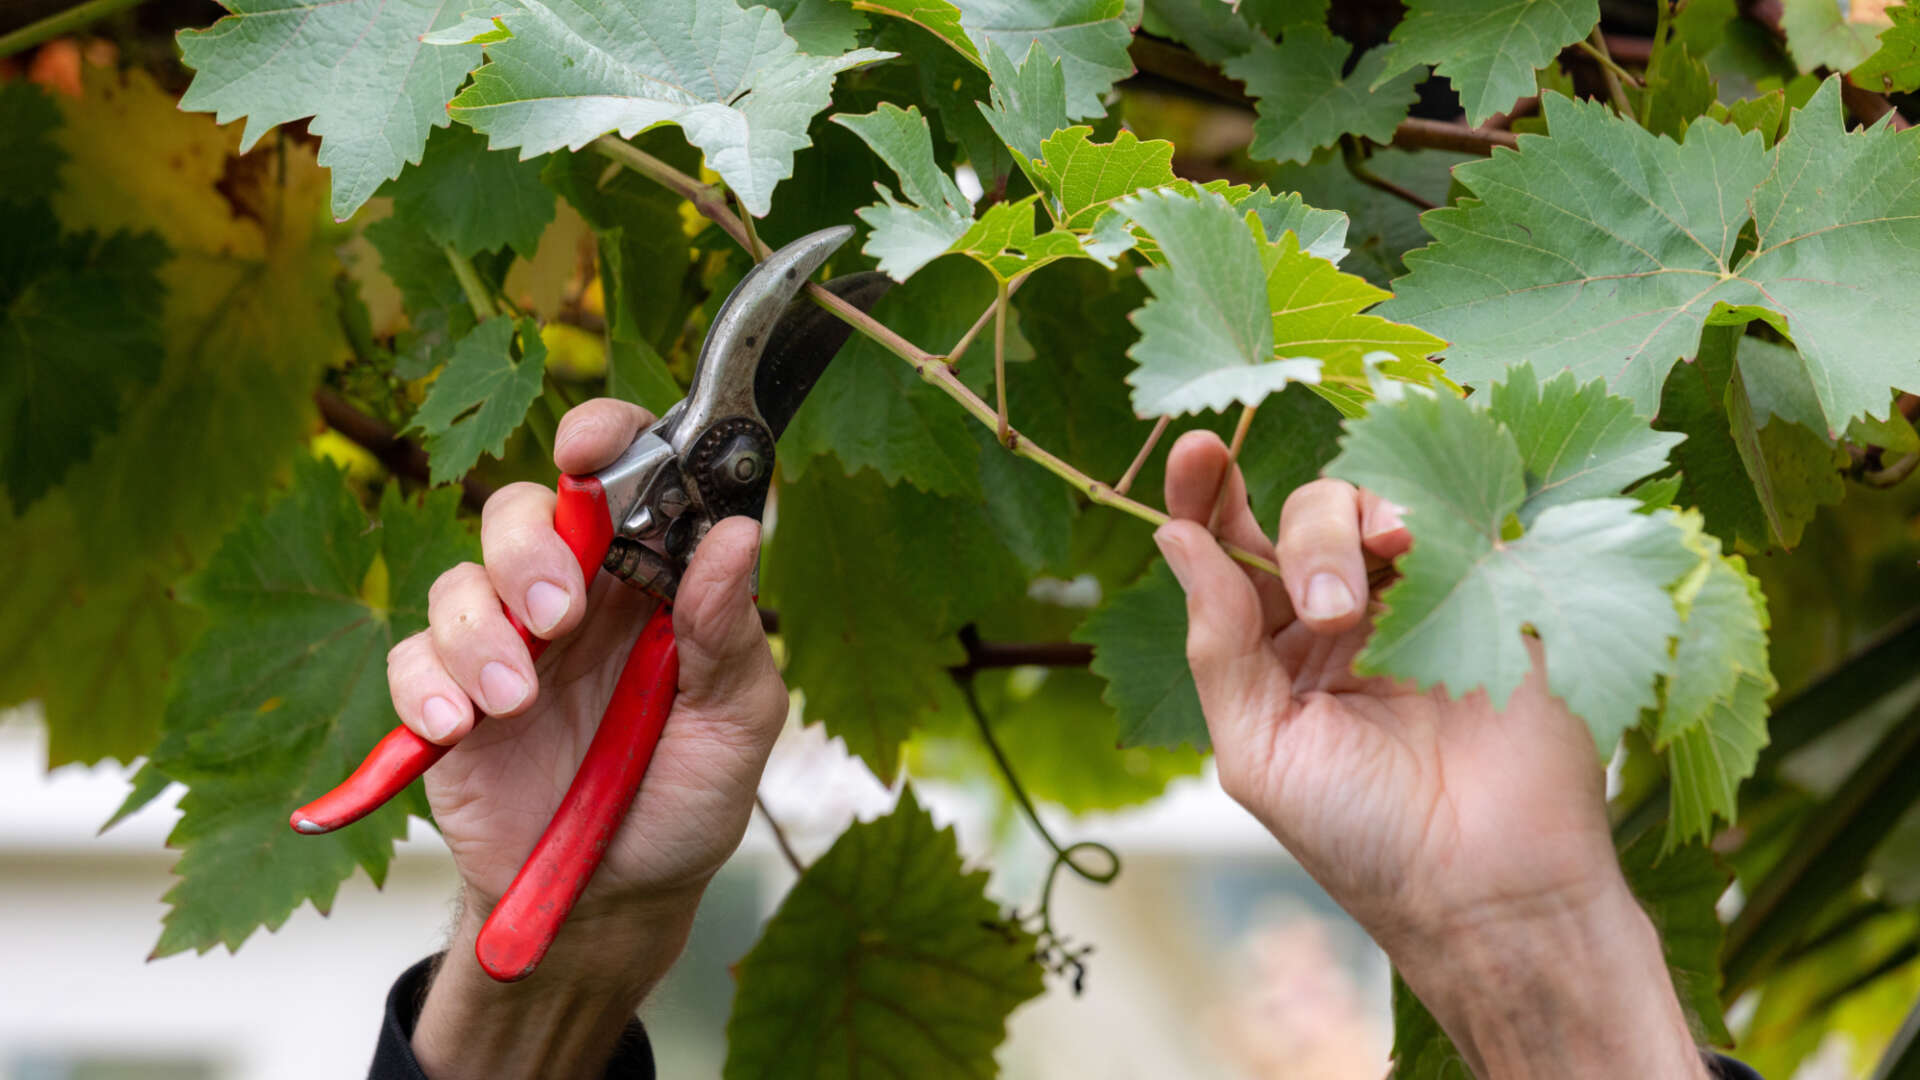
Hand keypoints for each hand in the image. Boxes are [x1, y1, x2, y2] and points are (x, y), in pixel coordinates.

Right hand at [386, 399, 788, 1078]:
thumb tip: (736, 537)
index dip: (604, 441)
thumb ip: (727, 633)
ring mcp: (505, 647)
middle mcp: (572, 598)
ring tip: (516, 704)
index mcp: (649, 582)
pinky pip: (411, 660)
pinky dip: (426, 687)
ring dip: (481, 636)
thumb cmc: (686, 799)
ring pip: (459, 583)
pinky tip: (457, 730)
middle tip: (557, 615)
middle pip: (521, 513)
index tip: (588, 446)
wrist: (614, 902)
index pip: (622, 479)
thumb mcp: (734, 723)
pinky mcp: (447, 701)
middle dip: (528, 549)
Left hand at [1155, 431, 1706, 1079]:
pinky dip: (1427, 512)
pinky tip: (1419, 548)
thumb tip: (1175, 540)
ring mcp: (1422, 599)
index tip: (1200, 449)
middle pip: (1303, 516)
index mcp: (1277, 650)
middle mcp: (1346, 614)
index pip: (1231, 549)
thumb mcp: (1259, 750)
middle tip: (1330, 612)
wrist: (1492, 886)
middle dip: (1302, 539)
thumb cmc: (1363, 835)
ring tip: (1366, 602)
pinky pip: (1457, 518)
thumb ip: (1217, 645)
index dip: (1208, 493)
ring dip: (1353, 529)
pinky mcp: (1496, 593)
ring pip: (1373, 505)